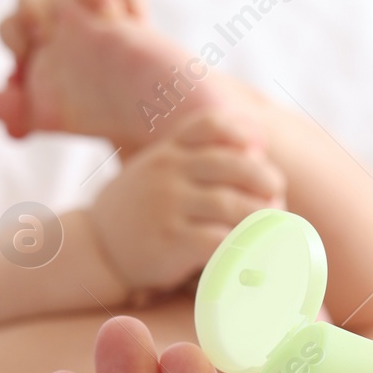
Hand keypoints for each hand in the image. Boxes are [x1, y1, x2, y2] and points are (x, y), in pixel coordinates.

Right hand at [89, 111, 284, 296]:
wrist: (96, 248)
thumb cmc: (137, 211)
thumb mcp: (155, 170)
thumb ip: (190, 158)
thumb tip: (253, 151)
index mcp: (168, 152)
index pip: (209, 124)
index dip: (242, 130)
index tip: (260, 146)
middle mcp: (168, 172)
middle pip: (230, 163)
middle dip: (263, 176)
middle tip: (277, 192)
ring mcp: (168, 206)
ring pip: (229, 203)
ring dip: (260, 214)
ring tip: (272, 224)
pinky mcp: (170, 241)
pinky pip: (216, 239)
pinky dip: (240, 244)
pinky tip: (250, 248)